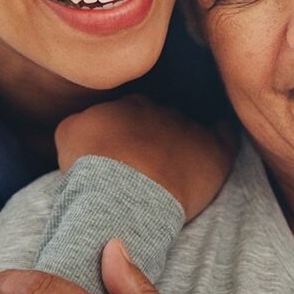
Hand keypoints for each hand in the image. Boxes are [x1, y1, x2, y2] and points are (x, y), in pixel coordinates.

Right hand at [55, 95, 236, 219]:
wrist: (123, 190)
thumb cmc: (92, 167)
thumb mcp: (68, 133)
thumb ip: (81, 120)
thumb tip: (87, 124)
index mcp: (129, 103)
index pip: (132, 110)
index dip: (129, 131)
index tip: (123, 151)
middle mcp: (162, 109)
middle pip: (162, 118)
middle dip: (156, 135)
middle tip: (147, 163)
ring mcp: (190, 127)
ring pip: (191, 126)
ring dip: (185, 140)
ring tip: (178, 164)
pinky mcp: (215, 150)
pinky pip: (226, 135)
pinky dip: (222, 136)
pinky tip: (220, 141)